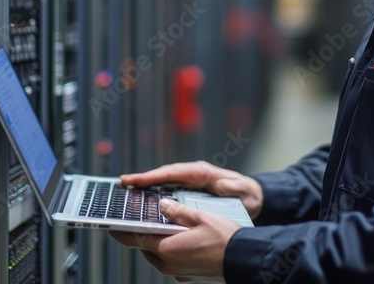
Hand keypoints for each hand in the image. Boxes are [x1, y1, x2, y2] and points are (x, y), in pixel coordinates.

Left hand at [110, 198, 239, 281]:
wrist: (243, 260)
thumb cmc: (224, 240)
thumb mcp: (200, 217)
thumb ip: (177, 211)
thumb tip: (162, 206)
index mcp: (166, 248)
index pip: (134, 239)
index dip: (121, 231)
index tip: (112, 224)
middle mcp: (168, 264)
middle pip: (146, 247)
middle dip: (146, 233)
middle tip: (149, 218)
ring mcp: (177, 272)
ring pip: (159, 254)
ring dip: (160, 242)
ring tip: (171, 226)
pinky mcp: (187, 276)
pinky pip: (172, 261)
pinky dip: (172, 250)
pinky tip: (184, 239)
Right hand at [119, 161, 263, 218]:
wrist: (251, 198)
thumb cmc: (246, 194)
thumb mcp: (243, 191)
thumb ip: (233, 187)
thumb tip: (222, 184)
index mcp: (201, 172)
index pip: (173, 172)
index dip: (153, 176)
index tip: (136, 179)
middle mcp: (192, 174)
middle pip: (163, 176)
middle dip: (143, 179)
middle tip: (122, 183)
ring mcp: (189, 183)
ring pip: (163, 184)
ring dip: (145, 186)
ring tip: (125, 190)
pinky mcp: (188, 192)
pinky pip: (168, 192)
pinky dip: (154, 195)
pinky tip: (141, 201)